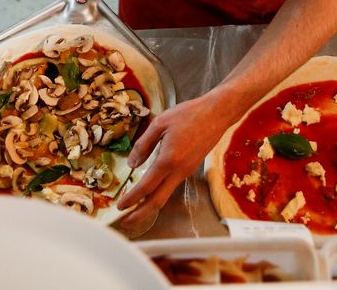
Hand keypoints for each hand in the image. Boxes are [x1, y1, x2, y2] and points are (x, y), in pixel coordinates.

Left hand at [116, 92, 233, 234]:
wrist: (216, 114)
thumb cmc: (188, 114)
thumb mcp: (159, 123)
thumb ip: (143, 144)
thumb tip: (132, 164)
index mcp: (168, 160)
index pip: (146, 187)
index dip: (131, 199)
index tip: (119, 206)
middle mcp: (178, 171)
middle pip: (157, 201)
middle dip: (140, 215)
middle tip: (125, 222)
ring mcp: (186, 172)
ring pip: (165, 196)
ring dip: (149, 206)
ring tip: (134, 210)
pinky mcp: (190, 168)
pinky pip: (171, 186)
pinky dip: (158, 194)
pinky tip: (150, 192)